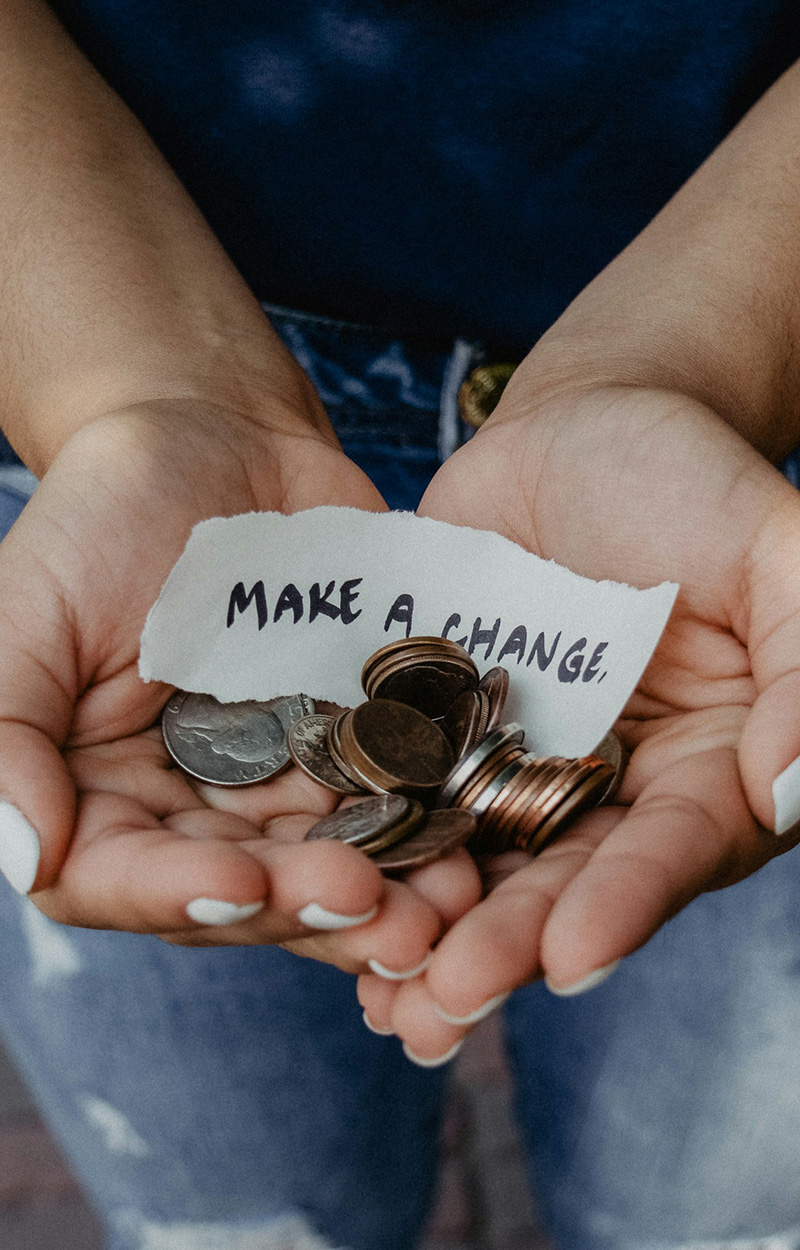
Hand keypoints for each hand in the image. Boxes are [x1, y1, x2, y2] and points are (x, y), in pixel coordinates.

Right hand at [0, 401, 480, 969]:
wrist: (216, 436)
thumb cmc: (103, 514)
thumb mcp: (27, 612)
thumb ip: (7, 733)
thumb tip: (25, 856)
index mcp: (99, 794)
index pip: (122, 877)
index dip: (178, 893)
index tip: (241, 881)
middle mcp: (191, 809)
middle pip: (245, 891)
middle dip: (309, 907)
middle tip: (384, 916)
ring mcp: (282, 782)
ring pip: (331, 863)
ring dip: (391, 895)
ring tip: (451, 906)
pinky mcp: (357, 745)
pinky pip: (396, 800)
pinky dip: (434, 827)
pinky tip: (478, 845)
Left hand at [358, 383, 799, 1057]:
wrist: (581, 424)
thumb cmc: (692, 477)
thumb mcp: (777, 551)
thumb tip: (789, 792)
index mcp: (707, 765)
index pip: (675, 846)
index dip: (628, 901)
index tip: (572, 956)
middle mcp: (613, 788)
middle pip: (565, 879)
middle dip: (509, 944)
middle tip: (446, 1001)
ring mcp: (521, 764)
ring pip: (479, 863)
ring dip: (433, 932)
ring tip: (384, 997)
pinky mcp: (441, 733)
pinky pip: (407, 799)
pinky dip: (374, 852)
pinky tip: (327, 907)